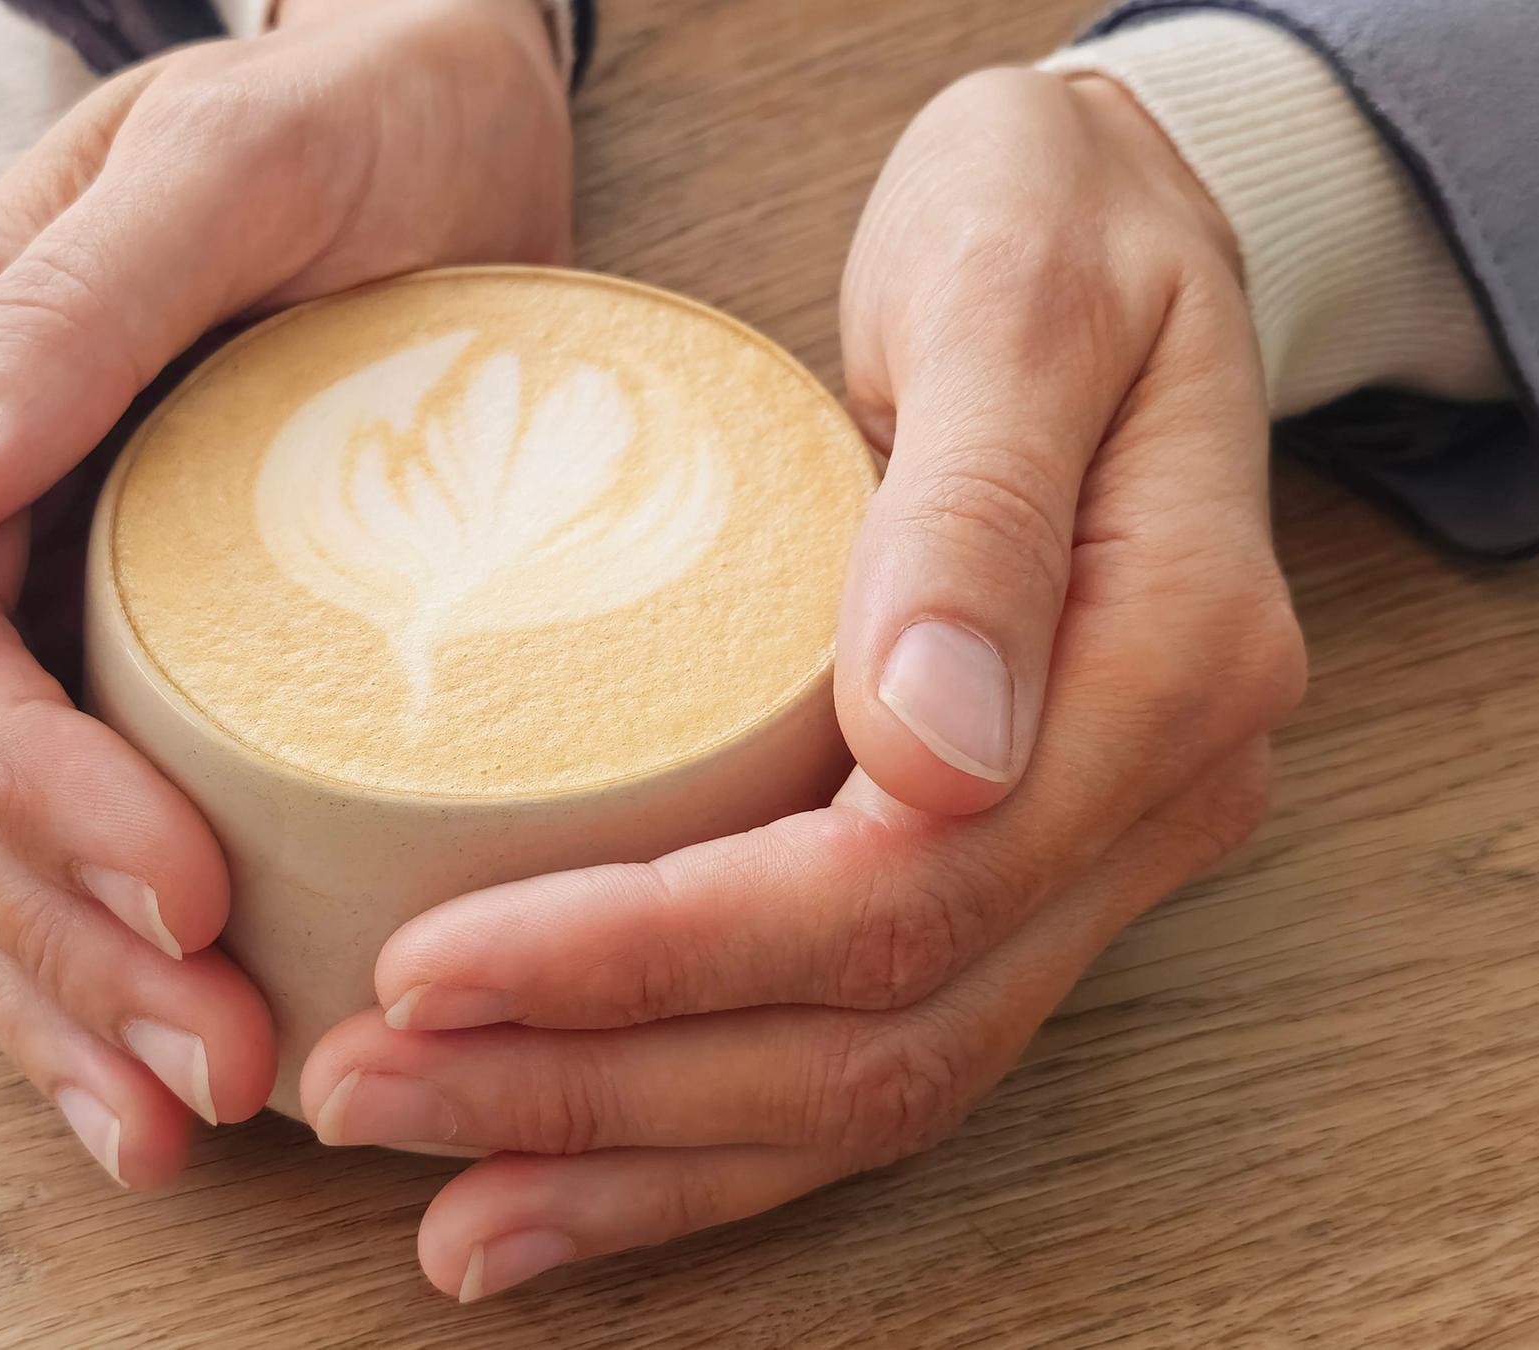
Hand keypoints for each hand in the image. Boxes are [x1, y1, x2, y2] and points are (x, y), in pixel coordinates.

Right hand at [0, 0, 570, 1186]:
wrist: (442, 111)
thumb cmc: (353, 111)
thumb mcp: (228, 170)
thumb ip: (62, 315)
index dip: (22, 791)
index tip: (178, 890)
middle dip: (59, 941)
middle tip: (216, 1062)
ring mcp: (35, 589)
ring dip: (65, 999)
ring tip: (183, 1119)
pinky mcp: (131, 652)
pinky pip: (60, 835)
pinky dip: (92, 970)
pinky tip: (154, 1076)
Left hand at [297, 69, 1306, 1297]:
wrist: (1123, 221)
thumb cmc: (1049, 216)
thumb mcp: (1013, 286)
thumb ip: (978, 505)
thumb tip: (937, 746)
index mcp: (1164, 669)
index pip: (895, 888)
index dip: (657, 957)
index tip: (436, 963)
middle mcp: (1143, 802)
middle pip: (872, 1034)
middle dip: (605, 1091)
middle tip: (373, 1090)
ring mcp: (1089, 854)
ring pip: (871, 1088)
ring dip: (640, 1158)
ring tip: (444, 1200)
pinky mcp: (1009, 864)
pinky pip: (868, 1046)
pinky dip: (708, 1136)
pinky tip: (564, 1173)